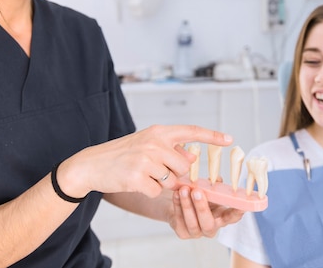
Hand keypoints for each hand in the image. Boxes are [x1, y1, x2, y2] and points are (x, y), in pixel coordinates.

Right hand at [58, 125, 232, 199]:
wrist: (92, 164)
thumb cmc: (122, 154)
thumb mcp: (147, 144)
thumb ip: (169, 148)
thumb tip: (191, 156)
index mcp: (158, 132)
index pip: (191, 131)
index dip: (212, 136)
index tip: (230, 139)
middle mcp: (154, 143)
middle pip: (183, 166)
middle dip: (175, 174)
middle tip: (156, 170)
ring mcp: (145, 160)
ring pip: (172, 180)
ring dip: (161, 183)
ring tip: (143, 174)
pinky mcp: (137, 177)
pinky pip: (158, 191)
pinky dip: (150, 191)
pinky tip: (136, 182)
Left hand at [169, 185, 243, 238]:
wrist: (177, 202)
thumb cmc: (197, 194)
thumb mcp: (207, 189)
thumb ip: (214, 185)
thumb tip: (217, 180)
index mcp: (221, 217)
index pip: (232, 218)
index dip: (237, 213)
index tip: (240, 205)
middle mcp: (210, 228)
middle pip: (208, 224)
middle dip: (202, 208)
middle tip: (197, 192)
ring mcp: (196, 232)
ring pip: (192, 223)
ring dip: (187, 205)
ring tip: (184, 190)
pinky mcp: (182, 232)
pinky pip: (179, 220)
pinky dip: (177, 205)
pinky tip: (176, 194)